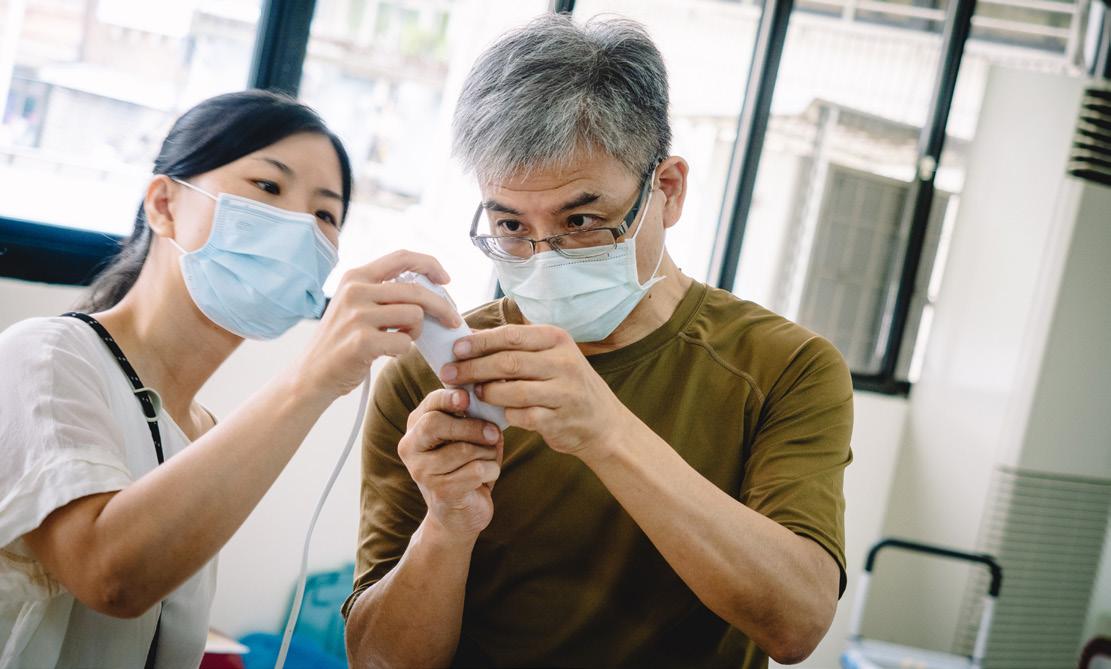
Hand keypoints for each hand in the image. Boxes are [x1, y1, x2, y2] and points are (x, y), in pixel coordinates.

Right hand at [293, 250, 459, 401]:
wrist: (312, 375)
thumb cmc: (341, 341)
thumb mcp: (355, 306)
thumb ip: (384, 294)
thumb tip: (430, 291)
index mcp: (355, 277)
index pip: (401, 257)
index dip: (430, 264)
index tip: (445, 279)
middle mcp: (355, 291)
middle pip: (416, 290)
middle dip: (441, 306)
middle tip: (451, 320)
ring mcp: (357, 315)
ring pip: (414, 315)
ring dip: (416, 331)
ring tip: (399, 339)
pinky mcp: (362, 341)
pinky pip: (405, 342)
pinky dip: (403, 350)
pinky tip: (387, 352)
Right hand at [399, 389, 503, 539]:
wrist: (460, 515)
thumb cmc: (466, 467)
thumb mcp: (466, 438)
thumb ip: (472, 417)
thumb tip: (490, 398)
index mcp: (416, 428)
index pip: (429, 404)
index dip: (448, 397)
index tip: (467, 398)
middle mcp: (411, 448)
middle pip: (436, 424)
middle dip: (472, 427)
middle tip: (494, 433)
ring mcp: (422, 472)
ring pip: (464, 449)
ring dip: (487, 454)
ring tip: (488, 461)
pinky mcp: (440, 491)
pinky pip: (476, 470)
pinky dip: (491, 471)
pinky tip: (486, 478)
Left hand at [440, 325, 627, 457]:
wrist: (603, 423)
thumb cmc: (566, 385)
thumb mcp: (549, 357)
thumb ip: (515, 348)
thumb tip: (468, 338)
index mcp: (557, 340)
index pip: (511, 335)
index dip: (479, 342)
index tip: (455, 349)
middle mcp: (564, 362)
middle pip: (508, 362)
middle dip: (473, 368)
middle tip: (449, 373)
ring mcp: (564, 392)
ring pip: (512, 390)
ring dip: (486, 392)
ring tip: (472, 393)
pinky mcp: (559, 419)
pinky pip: (521, 415)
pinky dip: (504, 414)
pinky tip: (496, 412)